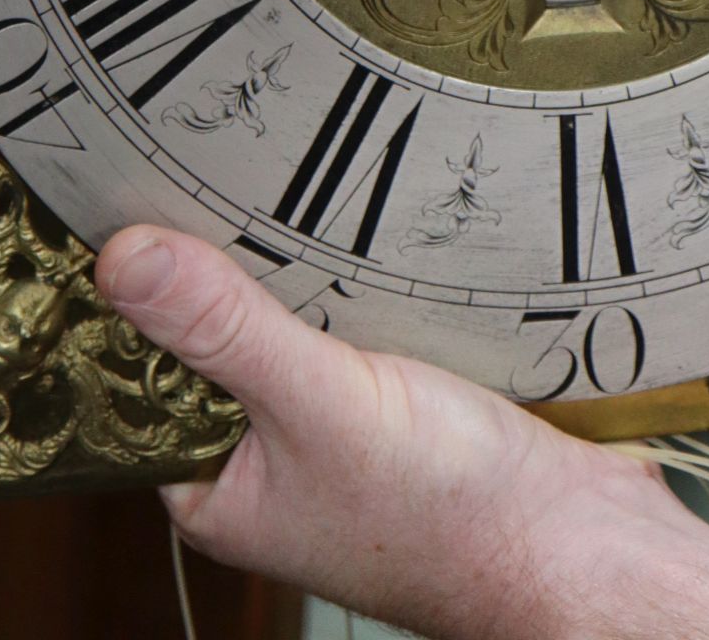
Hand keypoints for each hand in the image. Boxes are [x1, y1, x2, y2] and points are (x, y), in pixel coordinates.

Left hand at [95, 227, 708, 639]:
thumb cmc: (454, 518)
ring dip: (294, 261)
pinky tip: (365, 229)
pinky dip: (355, 276)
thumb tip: (123, 258)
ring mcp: (335, 430)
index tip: (122, 193)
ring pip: (287, 318)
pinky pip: (353, 318)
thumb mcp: (323, 404)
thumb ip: (227, 329)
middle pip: (213, 335)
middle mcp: (266, 460)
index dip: (133, 287)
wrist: (586, 549)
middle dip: (219, 259)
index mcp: (215, 486)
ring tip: (283, 178)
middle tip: (205, 159)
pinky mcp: (400, 398)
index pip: (137, 370)